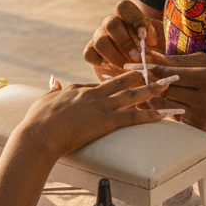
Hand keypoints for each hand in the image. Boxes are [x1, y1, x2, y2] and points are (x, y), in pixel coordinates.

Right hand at [19, 71, 171, 158]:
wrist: (39, 135)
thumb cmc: (37, 122)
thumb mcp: (44, 99)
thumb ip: (53, 89)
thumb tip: (53, 79)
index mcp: (80, 89)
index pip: (104, 82)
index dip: (118, 80)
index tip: (131, 77)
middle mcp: (94, 94)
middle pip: (123, 81)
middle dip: (142, 76)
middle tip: (159, 70)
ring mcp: (102, 106)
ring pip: (133, 95)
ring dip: (153, 89)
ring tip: (168, 84)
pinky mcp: (105, 120)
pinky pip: (132, 117)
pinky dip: (148, 116)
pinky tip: (161, 115)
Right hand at [84, 0, 158, 75]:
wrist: (142, 69)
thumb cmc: (156, 52)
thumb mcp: (162, 43)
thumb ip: (160, 38)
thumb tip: (153, 41)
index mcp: (128, 17)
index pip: (124, 7)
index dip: (134, 19)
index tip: (146, 38)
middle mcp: (112, 24)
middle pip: (111, 23)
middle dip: (125, 42)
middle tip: (137, 58)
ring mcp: (99, 37)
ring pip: (100, 40)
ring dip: (114, 55)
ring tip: (127, 68)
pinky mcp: (91, 52)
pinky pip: (89, 53)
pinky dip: (100, 62)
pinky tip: (113, 69)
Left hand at [133, 52, 205, 133]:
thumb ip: (180, 61)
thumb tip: (153, 57)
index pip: (171, 72)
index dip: (150, 67)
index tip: (133, 62)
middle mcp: (202, 98)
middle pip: (165, 89)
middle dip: (148, 81)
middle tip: (132, 73)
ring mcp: (199, 115)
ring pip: (165, 104)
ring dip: (151, 96)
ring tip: (141, 87)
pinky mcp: (197, 127)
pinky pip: (173, 115)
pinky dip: (163, 107)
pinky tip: (153, 102)